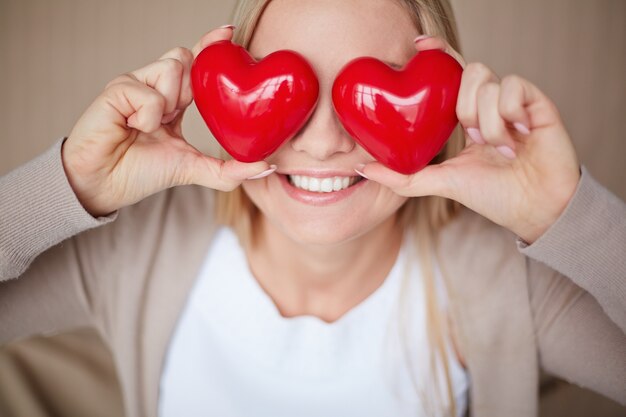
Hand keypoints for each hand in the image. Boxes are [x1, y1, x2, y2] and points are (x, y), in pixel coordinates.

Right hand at [62, 26, 274, 216]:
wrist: (104, 185)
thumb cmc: (141, 173)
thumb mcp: (193, 169)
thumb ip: (228, 170)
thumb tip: (266, 168)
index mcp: (173, 100)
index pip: (195, 66)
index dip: (211, 46)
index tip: (229, 34)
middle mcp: (154, 87)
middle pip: (185, 58)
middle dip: (190, 85)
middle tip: (175, 113)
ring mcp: (134, 84)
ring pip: (172, 67)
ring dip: (169, 102)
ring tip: (151, 126)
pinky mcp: (116, 89)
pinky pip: (149, 92)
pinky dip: (148, 114)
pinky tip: (134, 127)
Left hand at [356, 36, 580, 243]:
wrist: (534, 209)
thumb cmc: (492, 196)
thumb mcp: (440, 183)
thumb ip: (402, 176)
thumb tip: (361, 167)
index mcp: (468, 116)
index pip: (452, 74)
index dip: (438, 52)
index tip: (418, 46)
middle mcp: (491, 104)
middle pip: (468, 71)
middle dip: (463, 106)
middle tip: (473, 137)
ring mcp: (516, 102)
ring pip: (487, 80)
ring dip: (486, 119)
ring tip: (499, 146)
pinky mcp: (538, 102)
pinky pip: (513, 85)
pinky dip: (508, 113)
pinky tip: (518, 137)